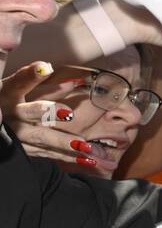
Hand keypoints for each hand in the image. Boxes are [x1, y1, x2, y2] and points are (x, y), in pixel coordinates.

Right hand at [0, 62, 115, 173]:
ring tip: (86, 146)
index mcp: (8, 94)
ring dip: (63, 142)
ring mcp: (16, 134)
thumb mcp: (15, 88)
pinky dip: (66, 156)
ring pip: (41, 137)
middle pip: (30, 113)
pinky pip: (46, 153)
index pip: (18, 82)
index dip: (30, 75)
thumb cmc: (5, 101)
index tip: (44, 68)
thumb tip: (73, 80)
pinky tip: (87, 160)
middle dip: (48, 113)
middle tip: (69, 113)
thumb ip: (39, 81)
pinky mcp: (21, 149)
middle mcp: (10, 114)